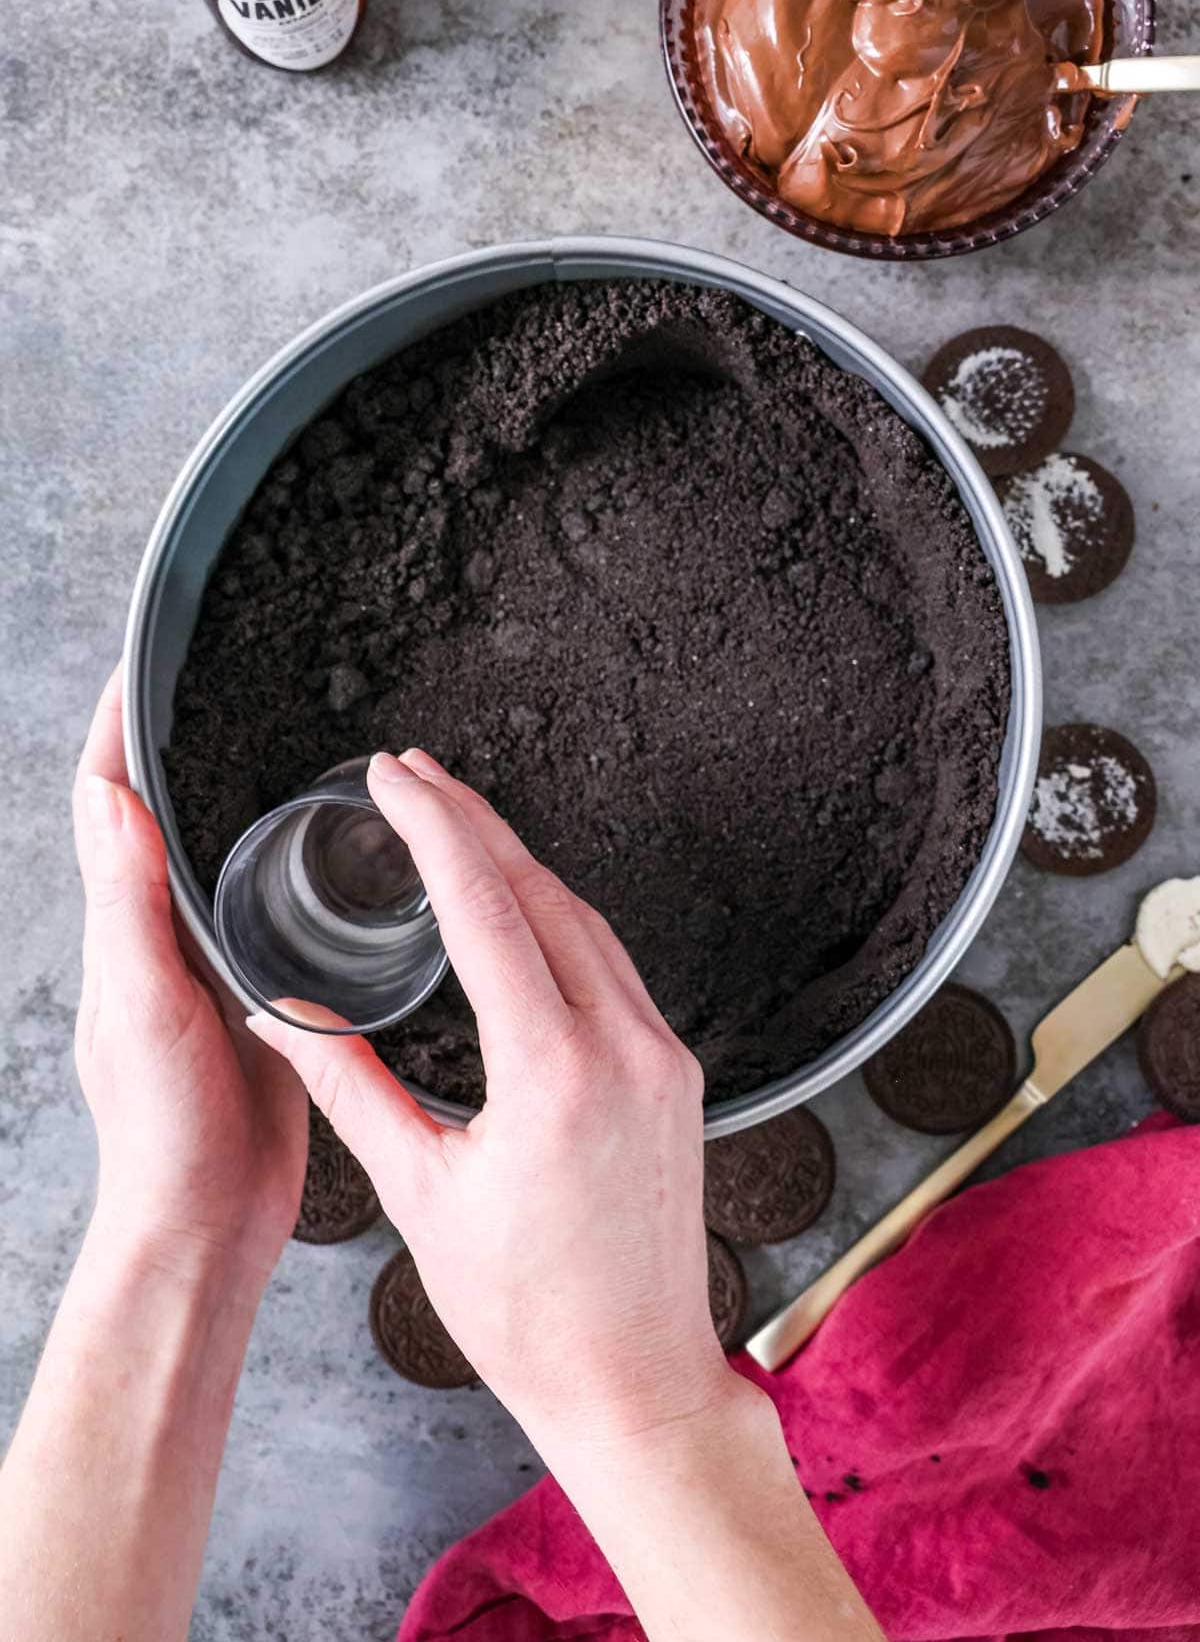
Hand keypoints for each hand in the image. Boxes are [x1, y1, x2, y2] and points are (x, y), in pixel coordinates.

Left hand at [72, 668, 308, 1290]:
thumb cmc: (165, 1127)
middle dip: (176, 741)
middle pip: (159, 813)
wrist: (211, 1218)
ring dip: (229, 793)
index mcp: (123, 925)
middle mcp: (161, 932)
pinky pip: (267, 906)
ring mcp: (211, 960)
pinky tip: (323, 848)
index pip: (108, 801)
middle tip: (215, 677)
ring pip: (216, 852)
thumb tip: (111, 794)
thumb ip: (128, 902)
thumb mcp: (146, 1003)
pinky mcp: (263, 990)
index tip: (146, 662)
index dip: (121, 728)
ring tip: (271, 736)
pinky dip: (281, 860)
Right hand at [249, 748, 733, 1456]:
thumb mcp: (419, 1194)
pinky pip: (612, 962)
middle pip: (540, 890)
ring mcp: (659, 1055)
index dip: (431, 826)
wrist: (633, 1378)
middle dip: (470, 820)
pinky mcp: (673, 1072)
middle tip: (411, 773)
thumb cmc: (527, 1311)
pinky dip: (558, 915)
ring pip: (584, 918)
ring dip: (516, 860)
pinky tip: (522, 905)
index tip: (390, 777)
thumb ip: (351, 1087)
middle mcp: (622, 1046)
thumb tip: (285, 1016)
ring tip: (455, 820)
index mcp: (553, 1071)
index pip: (484, 906)